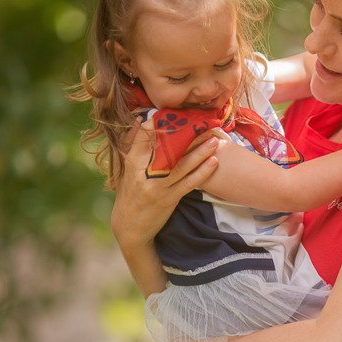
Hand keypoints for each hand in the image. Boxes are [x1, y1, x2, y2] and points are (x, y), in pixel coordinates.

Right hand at [111, 118, 219, 255]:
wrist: (129, 227)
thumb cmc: (130, 194)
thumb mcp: (126, 169)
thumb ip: (133, 145)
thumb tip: (141, 120)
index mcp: (133, 162)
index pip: (147, 137)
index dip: (164, 124)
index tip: (179, 114)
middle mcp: (144, 172)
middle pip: (169, 149)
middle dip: (189, 135)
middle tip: (205, 124)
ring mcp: (157, 186)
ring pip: (181, 165)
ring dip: (200, 152)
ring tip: (215, 140)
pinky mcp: (168, 199)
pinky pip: (188, 183)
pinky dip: (202, 173)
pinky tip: (213, 163)